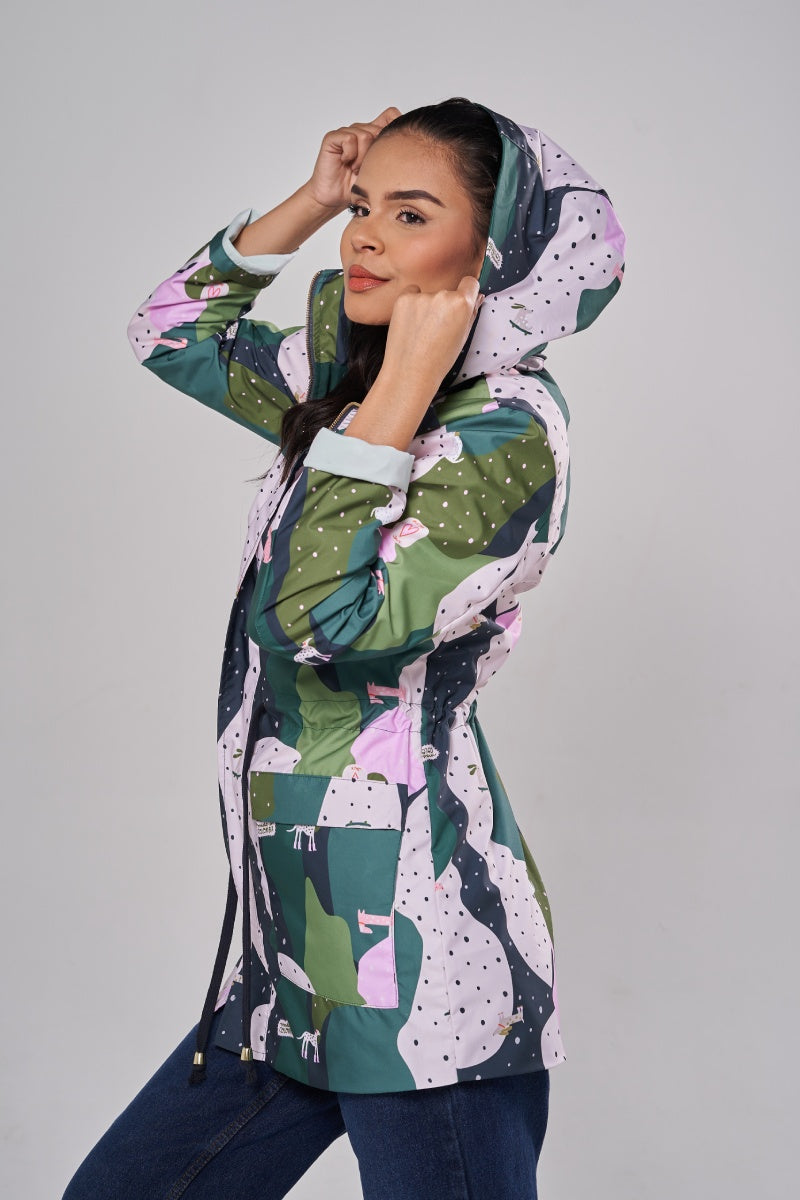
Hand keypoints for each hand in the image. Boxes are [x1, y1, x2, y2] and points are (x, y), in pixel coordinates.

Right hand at [302, 108, 401, 211]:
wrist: (334, 197)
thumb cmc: (356, 187)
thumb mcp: (381, 172)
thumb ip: (392, 156)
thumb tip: (413, 146)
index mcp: (373, 135)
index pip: (391, 115)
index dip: (396, 124)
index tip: (395, 148)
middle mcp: (360, 130)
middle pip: (378, 129)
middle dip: (375, 153)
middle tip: (366, 168)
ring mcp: (346, 132)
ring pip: (365, 134)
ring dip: (362, 157)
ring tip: (356, 168)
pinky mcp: (333, 138)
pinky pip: (349, 138)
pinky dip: (350, 154)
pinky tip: (345, 162)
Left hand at [381, 278, 483, 394]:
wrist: (410, 373)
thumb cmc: (438, 360)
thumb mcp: (462, 338)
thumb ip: (471, 314)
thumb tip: (477, 296)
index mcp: (462, 304)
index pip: (470, 282)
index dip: (467, 291)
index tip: (461, 300)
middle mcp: (442, 296)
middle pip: (447, 292)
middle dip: (444, 305)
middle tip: (437, 328)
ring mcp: (421, 296)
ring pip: (428, 294)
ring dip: (426, 306)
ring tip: (422, 331)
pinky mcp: (403, 299)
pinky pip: (411, 294)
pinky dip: (411, 305)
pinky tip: (411, 325)